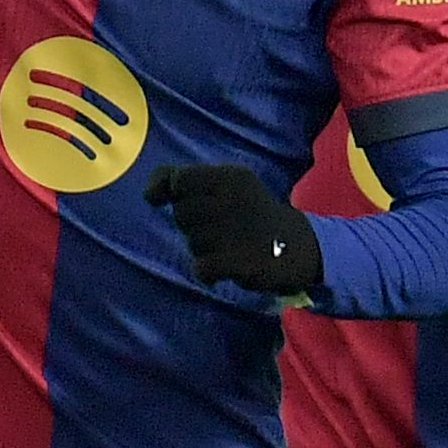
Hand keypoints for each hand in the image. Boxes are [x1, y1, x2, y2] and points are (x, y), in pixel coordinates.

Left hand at [148, 164, 325, 296]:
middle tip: (219, 230)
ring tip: (227, 248)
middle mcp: (233, 199)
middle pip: (182, 213)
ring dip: (202, 249)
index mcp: (231, 176)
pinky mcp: (241, 260)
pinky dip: (207, 271)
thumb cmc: (253, 214)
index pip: (179, 178)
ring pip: (192, 241)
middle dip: (191, 225)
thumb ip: (189, 182)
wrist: (299, 247)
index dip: (164, 189)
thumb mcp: (230, 186)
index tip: (159, 199)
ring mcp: (237, 230)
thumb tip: (149, 194)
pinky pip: (201, 266)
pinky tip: (222, 269)